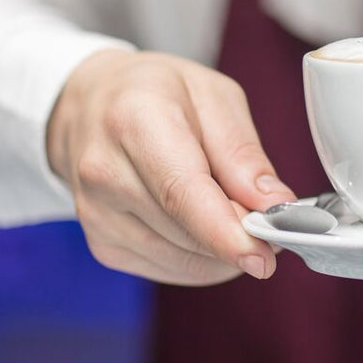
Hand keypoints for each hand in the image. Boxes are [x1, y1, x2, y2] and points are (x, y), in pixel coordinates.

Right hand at [46, 48, 295, 284]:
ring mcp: (97, 215)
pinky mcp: (102, 245)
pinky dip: (200, 257)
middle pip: (187, 232)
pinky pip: (170, 269)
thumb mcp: (212, 96)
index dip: (225, 233)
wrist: (88, 104)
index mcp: (134, 121)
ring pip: (183, 260)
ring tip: (230, 208)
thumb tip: (274, 204)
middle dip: (239, 236)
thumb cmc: (154, 93)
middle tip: (266, 216)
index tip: (264, 256)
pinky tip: (202, 224)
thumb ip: (243, 154)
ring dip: (222, 250)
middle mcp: (105, 172)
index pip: (181, 193)